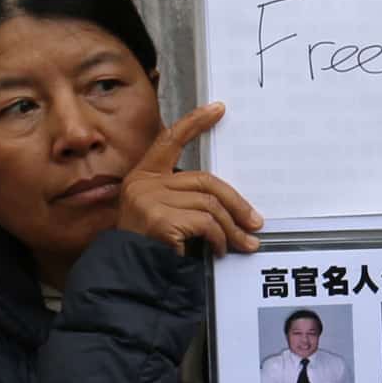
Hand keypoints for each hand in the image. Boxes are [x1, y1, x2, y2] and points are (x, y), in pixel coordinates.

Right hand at [114, 105, 262, 257]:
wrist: (127, 273)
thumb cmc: (148, 245)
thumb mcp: (162, 214)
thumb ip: (185, 199)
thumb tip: (229, 202)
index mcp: (143, 176)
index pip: (170, 140)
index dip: (194, 123)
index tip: (217, 109)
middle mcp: (143, 183)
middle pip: (205, 181)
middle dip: (236, 203)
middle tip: (255, 221)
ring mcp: (150, 200)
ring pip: (210, 205)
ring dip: (232, 227)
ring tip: (244, 243)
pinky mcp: (160, 219)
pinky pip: (206, 224)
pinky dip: (219, 238)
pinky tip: (219, 250)